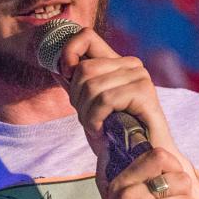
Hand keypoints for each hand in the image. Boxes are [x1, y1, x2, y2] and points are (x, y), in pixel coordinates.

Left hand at [55, 28, 181, 163]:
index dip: (69, 52)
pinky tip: (104, 132)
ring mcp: (140, 76)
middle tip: (90, 119)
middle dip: (77, 99)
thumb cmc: (117, 136)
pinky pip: (105, 99)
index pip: (86, 36)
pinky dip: (96, 120)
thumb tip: (55, 68)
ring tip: (98, 128)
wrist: (141, 161)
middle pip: (83, 69)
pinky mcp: (144, 92)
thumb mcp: (89, 108)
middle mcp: (130, 64)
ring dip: (87, 115)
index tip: (66, 76)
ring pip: (91, 86)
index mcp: (116, 63)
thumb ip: (76, 87)